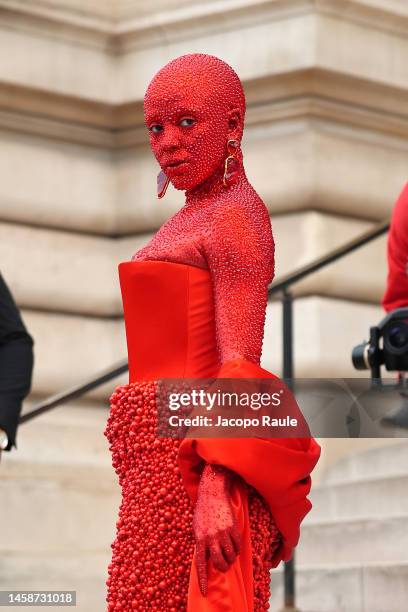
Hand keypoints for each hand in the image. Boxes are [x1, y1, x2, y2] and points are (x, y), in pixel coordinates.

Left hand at [192, 464, 240, 595]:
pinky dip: (237, 548)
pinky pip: (237, 545)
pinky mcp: (232, 528)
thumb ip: (201, 543)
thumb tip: (205, 559)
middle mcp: (211, 537)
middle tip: (223, 565)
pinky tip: (234, 545)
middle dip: (222, 567)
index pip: (201, 564)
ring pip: (230, 555)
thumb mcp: (197, 528)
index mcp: (199, 539)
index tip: (205, 592)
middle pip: (219, 562)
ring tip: (229, 554)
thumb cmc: (203, 512)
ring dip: (231, 558)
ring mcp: (223, 533)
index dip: (203, 580)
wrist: (213, 494)